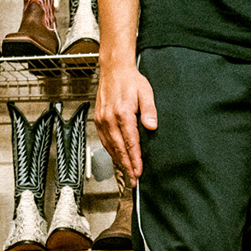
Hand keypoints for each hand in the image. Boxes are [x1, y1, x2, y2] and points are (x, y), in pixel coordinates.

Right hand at [95, 59, 157, 179]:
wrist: (113, 70)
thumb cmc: (131, 80)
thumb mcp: (146, 92)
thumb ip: (149, 111)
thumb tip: (152, 127)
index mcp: (122, 113)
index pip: (130, 143)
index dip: (135, 160)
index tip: (138, 172)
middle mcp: (109, 119)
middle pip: (119, 149)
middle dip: (127, 166)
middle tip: (133, 181)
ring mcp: (102, 120)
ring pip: (110, 147)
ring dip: (118, 162)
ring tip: (126, 174)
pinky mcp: (98, 120)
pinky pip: (104, 141)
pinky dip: (111, 152)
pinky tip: (117, 159)